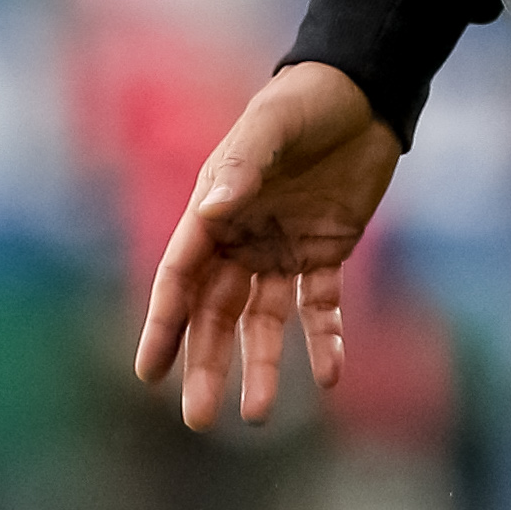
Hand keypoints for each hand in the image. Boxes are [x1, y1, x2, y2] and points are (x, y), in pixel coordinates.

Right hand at [131, 62, 402, 428]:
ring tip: (257, 414)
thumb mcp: (270, 128)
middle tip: (198, 417)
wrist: (361, 92)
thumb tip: (211, 212)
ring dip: (260, 365)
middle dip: (205, 363)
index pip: (181, 276)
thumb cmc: (303, 103)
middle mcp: (241, 238)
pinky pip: (320, 308)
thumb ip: (241, 169)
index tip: (149, 373)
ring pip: (263, 321)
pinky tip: (329, 375)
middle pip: (216, 313)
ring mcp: (282, 250)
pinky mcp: (325, 254)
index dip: (163, 324)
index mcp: (214, 210)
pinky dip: (324, 341)